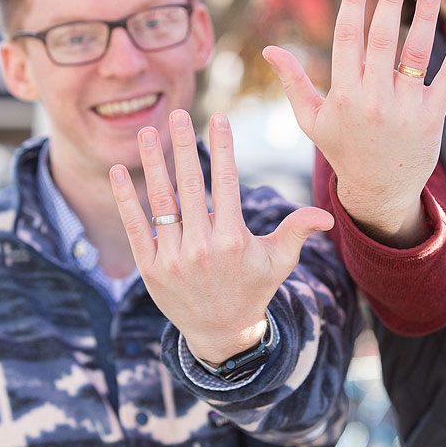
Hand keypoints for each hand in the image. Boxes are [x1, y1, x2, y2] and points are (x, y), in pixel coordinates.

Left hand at [109, 110, 333, 364]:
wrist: (221, 333)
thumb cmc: (253, 289)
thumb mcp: (279, 261)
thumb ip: (297, 230)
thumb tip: (327, 215)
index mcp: (234, 240)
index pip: (227, 183)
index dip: (223, 147)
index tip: (218, 118)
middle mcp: (202, 247)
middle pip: (190, 185)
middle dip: (183, 145)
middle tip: (176, 112)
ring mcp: (172, 258)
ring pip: (161, 201)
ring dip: (152, 163)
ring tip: (147, 131)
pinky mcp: (149, 268)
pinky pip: (135, 226)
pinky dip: (125, 198)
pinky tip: (118, 171)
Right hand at [263, 0, 445, 245]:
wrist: (380, 191)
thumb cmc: (343, 148)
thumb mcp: (312, 119)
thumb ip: (293, 82)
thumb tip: (269, 50)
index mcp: (343, 95)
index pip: (347, 39)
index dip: (353, 3)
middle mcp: (374, 100)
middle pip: (383, 40)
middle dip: (390, 1)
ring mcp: (406, 109)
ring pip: (418, 54)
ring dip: (427, 17)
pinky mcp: (433, 118)